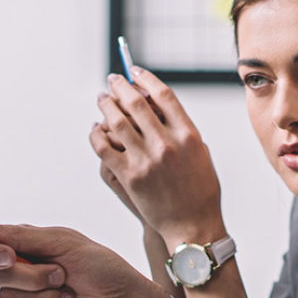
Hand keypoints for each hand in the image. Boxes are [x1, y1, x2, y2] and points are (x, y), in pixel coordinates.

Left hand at [89, 68, 224, 244]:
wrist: (192, 226)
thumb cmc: (200, 191)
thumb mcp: (201, 154)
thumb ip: (182, 129)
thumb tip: (156, 105)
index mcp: (188, 135)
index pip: (163, 95)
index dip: (146, 79)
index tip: (134, 71)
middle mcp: (167, 144)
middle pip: (136, 103)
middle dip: (120, 87)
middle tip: (112, 80)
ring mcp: (146, 160)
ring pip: (117, 122)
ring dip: (105, 106)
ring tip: (101, 99)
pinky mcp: (129, 176)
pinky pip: (104, 147)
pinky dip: (96, 134)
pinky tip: (95, 129)